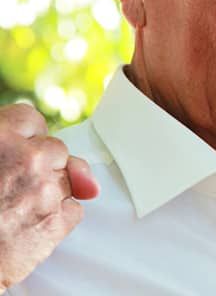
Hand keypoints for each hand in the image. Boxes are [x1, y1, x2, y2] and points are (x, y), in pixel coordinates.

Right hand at [0, 103, 99, 291]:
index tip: (17, 152)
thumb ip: (11, 144)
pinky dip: (58, 219)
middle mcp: (28, 158)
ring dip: (50, 192)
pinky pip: (74, 209)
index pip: (31, 119)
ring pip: (68, 177)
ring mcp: (45, 189)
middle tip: (11, 188)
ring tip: (15, 211)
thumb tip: (51, 149)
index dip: (25, 138)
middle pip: (54, 148)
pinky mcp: (57, 221)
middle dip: (40, 165)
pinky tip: (29, 227)